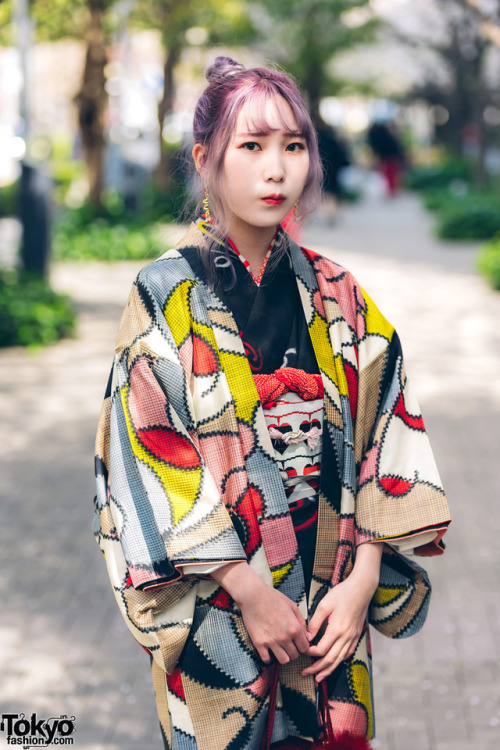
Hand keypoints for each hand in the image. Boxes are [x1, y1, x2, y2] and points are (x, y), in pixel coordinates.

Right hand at [211, 562, 309, 664]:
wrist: (252, 595)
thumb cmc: (273, 598)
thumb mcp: (292, 606)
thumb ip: (301, 622)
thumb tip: (307, 636)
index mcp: (294, 628)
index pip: (305, 648)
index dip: (302, 646)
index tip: (298, 643)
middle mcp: (284, 637)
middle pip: (295, 655)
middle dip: (294, 651)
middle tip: (289, 645)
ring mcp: (271, 641)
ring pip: (284, 660)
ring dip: (283, 656)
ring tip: (280, 649)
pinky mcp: (259, 643)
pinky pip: (267, 659)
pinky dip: (269, 657)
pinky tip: (268, 650)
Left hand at [301, 543, 382, 682]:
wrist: (362, 589)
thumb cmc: (342, 594)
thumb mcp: (324, 605)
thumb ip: (314, 623)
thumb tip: (307, 638)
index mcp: (337, 630)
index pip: (321, 650)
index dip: (310, 654)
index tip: (301, 651)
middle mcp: (346, 637)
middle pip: (330, 660)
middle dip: (317, 669)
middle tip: (305, 674)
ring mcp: (353, 638)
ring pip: (339, 660)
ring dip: (328, 670)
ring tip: (318, 678)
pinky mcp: (356, 636)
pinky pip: (347, 653)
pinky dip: (339, 661)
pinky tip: (333, 664)